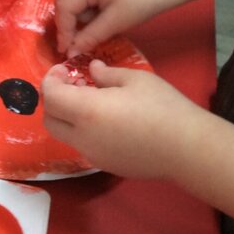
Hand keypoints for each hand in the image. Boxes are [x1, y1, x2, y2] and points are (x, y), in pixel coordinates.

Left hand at [41, 60, 206, 178]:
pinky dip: (83, 130)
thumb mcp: (135, 79)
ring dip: (67, 116)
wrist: (185, 147)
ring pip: (64, 135)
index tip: (65, 69)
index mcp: (87, 111)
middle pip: (49, 119)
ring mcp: (92, 154)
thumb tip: (93, 70)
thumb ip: (107, 74)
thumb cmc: (162, 106)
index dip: (51, 79)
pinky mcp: (105, 165)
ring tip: (92, 102)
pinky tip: (109, 121)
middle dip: (53, 99)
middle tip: (73, 84)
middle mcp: (82, 137)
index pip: (50, 95)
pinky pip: (83, 145)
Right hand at [55, 0, 173, 53]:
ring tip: (96, 26)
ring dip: (78, 14)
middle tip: (76, 42)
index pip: (64, 5)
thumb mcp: (115, 23)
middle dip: (69, 21)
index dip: (64, 30)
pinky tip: (99, 14)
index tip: (65, 50)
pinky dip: (85, 5)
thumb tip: (70, 52)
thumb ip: (89, 37)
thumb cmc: (142, 1)